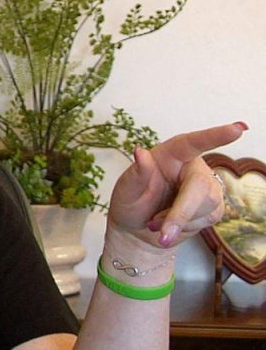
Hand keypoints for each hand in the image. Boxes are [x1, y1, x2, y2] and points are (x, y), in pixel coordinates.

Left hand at [107, 122, 247, 249]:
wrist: (136, 229)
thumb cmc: (130, 202)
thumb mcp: (126, 189)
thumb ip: (136, 173)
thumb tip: (140, 152)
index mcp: (170, 154)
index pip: (193, 143)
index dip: (215, 136)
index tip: (237, 129)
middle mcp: (191, 167)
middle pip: (201, 185)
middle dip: (181, 211)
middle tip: (162, 234)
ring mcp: (206, 187)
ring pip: (207, 205)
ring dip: (178, 220)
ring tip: (156, 221)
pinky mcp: (213, 207)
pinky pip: (207, 219)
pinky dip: (184, 227)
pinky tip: (171, 225)